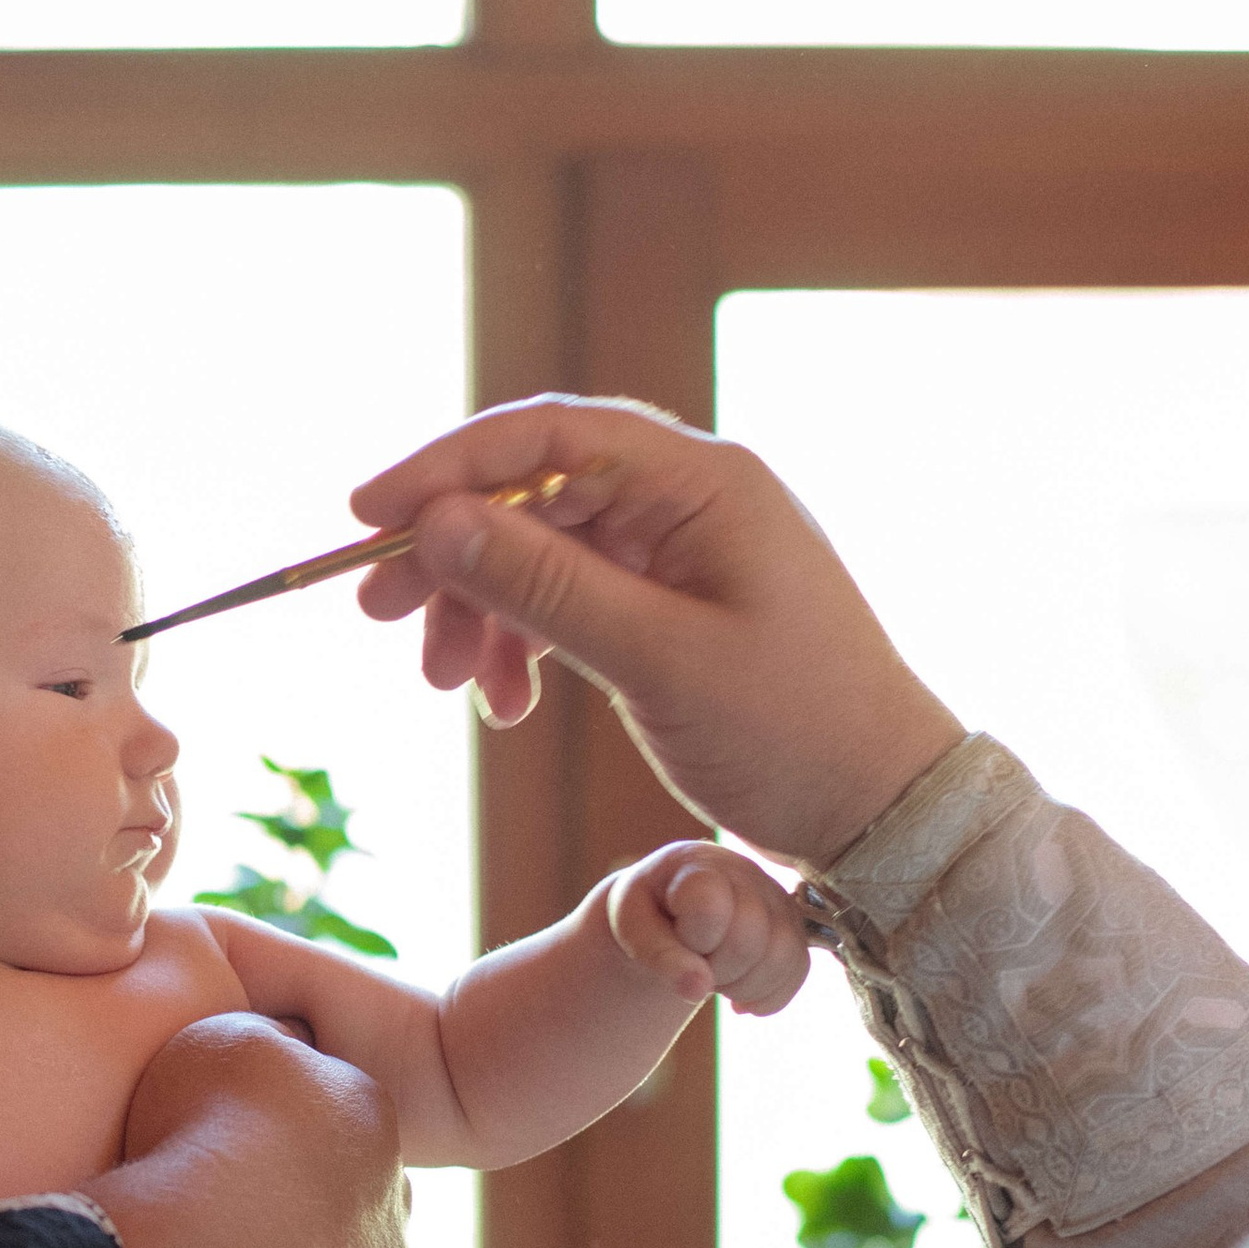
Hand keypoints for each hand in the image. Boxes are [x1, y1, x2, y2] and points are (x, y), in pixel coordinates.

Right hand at [349, 397, 963, 871]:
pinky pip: (570, 600)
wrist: (881, 811)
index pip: (551, 436)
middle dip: (453, 551)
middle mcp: (692, 501)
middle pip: (535, 492)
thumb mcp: (658, 662)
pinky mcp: (672, 607)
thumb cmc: (795, 733)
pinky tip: (503, 703)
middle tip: (377, 613)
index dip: (449, 466)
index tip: (367, 517)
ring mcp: (681, 553)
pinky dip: (523, 643)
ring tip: (446, 682)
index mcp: (706, 484)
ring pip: (541, 551)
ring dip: (482, 608)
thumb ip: (545, 588)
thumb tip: (437, 521)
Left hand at [608, 841, 809, 1015]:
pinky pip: (798, 971)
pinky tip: (736, 994)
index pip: (711, 908)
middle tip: (694, 961)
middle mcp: (749, 876)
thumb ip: (658, 955)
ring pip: (782, 958)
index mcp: (701, 865)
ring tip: (715, 975)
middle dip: (715, 969)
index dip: (693, 938)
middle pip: (749, 941)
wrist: (676, 906)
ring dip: (742, 986)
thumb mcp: (632, 927)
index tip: (676, 934)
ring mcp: (778, 901)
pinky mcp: (796, 929)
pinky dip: (765, 996)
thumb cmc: (651, 912)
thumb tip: (699, 989)